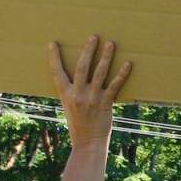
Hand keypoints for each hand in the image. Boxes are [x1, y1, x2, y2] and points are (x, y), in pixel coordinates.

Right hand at [48, 35, 131, 149]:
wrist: (87, 143)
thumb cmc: (79, 125)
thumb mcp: (68, 107)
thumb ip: (72, 91)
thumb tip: (77, 75)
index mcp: (66, 95)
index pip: (57, 73)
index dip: (54, 58)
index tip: (53, 43)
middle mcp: (78, 95)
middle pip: (82, 68)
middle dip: (88, 51)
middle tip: (94, 36)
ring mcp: (92, 99)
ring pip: (99, 73)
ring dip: (106, 57)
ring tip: (111, 43)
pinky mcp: (105, 104)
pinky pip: (114, 86)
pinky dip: (122, 75)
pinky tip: (128, 64)